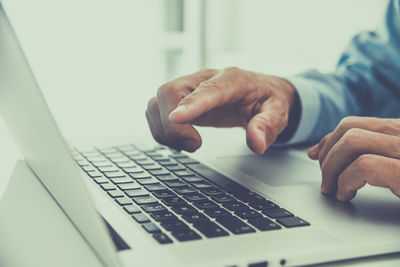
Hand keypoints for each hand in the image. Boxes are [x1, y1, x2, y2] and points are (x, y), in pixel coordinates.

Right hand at [146, 67, 295, 153]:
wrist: (261, 91)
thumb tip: (256, 142)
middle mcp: (205, 79)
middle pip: (170, 91)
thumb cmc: (268, 100)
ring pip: (158, 102)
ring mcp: (190, 87)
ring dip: (165, 130)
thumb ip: (267, 126)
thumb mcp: (278, 113)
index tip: (176, 119)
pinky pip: (157, 110)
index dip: (190, 104)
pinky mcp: (181, 98)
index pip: (207, 89)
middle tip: (194, 145)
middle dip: (173, 125)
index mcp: (232, 80)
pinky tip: (181, 139)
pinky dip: (162, 130)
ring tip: (190, 144)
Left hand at [307, 116, 399, 200]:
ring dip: (332, 168)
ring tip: (333, 190)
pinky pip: (365, 166)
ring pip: (352, 142)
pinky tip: (347, 196)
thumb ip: (361, 153)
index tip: (315, 156)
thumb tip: (316, 152)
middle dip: (327, 155)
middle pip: (349, 129)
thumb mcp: (391, 164)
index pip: (354, 123)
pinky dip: (346, 182)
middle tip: (325, 181)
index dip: (328, 141)